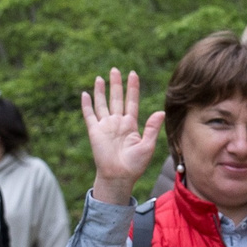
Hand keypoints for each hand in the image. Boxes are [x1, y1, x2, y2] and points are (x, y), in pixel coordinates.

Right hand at [82, 68, 162, 204]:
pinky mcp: (94, 131)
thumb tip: (161, 111)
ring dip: (100, 91)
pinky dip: (87, 105)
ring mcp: (105, 126)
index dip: (132, 88)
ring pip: (102, 104)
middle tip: (115, 69)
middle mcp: (118, 123)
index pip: (132, 101)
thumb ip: (152, 128)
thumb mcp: (147, 146)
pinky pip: (89, 115)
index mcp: (131, 125)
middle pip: (116, 98)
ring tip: (100, 78)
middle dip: (116, 84)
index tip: (133, 74)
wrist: (118, 177)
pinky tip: (85, 94)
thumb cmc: (134, 165)